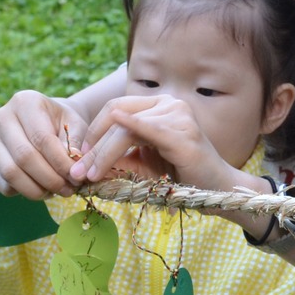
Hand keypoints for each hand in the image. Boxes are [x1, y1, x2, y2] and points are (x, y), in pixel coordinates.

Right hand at [0, 90, 91, 198]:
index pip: (42, 138)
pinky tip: (40, 188)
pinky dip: (24, 192)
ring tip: (56, 191)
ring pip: (11, 173)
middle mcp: (2, 118)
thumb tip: (73, 169)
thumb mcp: (76, 125)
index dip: (61, 163)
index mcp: (25, 102)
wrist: (45, 123)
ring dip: (37, 189)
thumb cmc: (63, 124)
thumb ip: (75, 143)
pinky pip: (3, 185)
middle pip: (24, 157)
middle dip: (50, 179)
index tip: (77, 177)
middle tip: (68, 190)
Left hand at [75, 95, 241, 191]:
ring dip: (102, 153)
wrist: (217, 190)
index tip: (81, 157)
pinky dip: (126, 132)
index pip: (117, 108)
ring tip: (89, 175)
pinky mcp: (183, 135)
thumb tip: (83, 162)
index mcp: (160, 104)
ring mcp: (178, 116)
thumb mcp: (144, 162)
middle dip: (93, 144)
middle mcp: (170, 103)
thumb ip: (118, 157)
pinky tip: (109, 140)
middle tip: (77, 171)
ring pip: (125, 128)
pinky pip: (147, 131)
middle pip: (117, 114)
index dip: (94, 130)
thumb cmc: (182, 176)